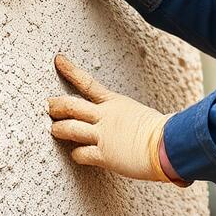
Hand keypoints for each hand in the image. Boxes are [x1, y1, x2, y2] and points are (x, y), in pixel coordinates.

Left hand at [48, 54, 172, 182]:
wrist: (167, 143)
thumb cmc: (163, 130)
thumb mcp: (142, 115)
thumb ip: (129, 118)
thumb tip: (137, 122)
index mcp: (114, 102)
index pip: (87, 82)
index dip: (70, 70)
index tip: (58, 60)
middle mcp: (105, 116)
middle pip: (70, 105)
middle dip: (56, 105)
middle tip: (48, 106)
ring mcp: (102, 135)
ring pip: (69, 129)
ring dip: (58, 130)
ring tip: (53, 130)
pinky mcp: (103, 155)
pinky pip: (80, 153)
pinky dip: (76, 154)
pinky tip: (76, 155)